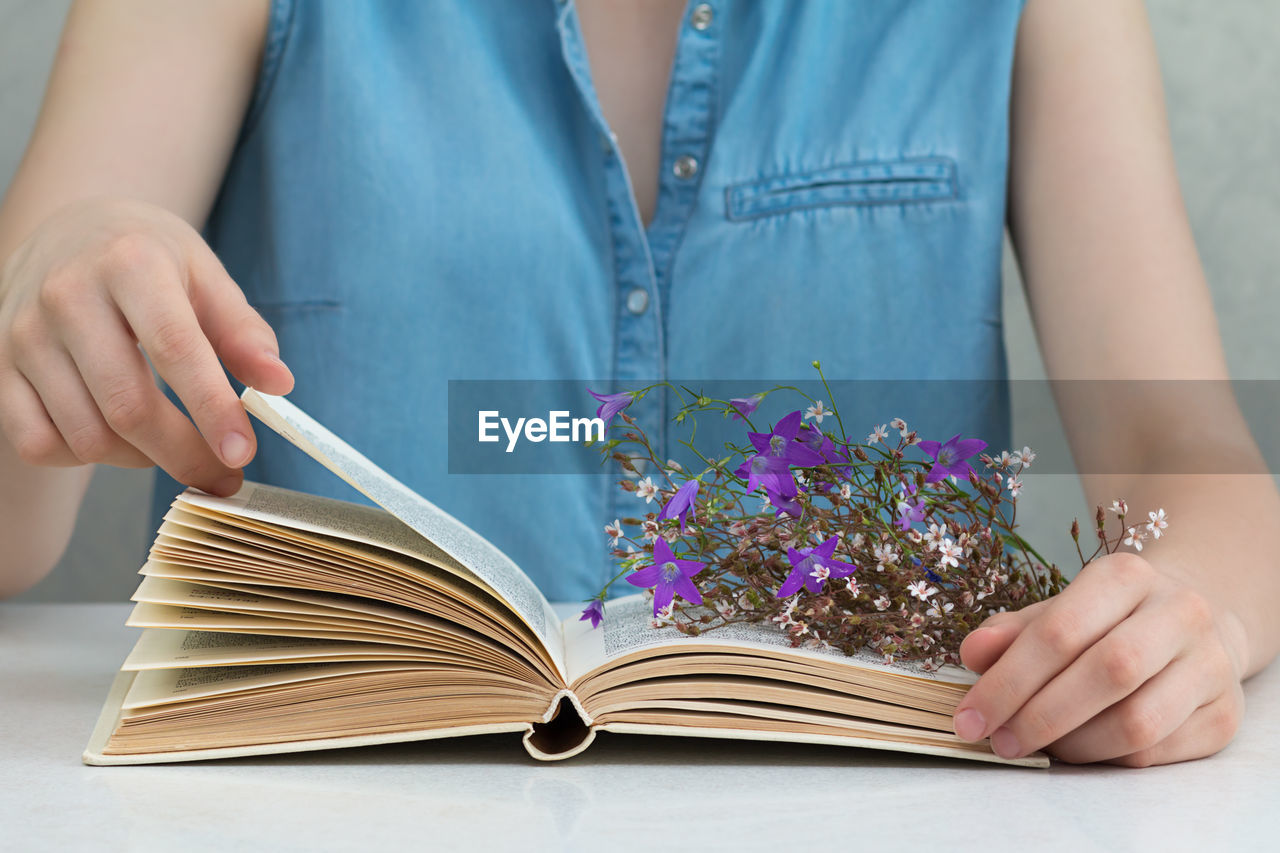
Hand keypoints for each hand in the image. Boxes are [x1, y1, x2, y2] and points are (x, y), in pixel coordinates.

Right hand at [0, 198, 292, 493]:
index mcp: (130, 264)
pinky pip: (39, 443)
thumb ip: (243, 332)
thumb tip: (279, 385)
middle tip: (224, 476)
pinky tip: (116, 437)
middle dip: (184, 454)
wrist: (66, 229)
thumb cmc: (148, 258)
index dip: (211, 408)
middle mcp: (67, 297)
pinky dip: (84, 458)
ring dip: (142, 459)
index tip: (242, 452)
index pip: (175, 349)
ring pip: (86, 435)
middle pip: (128, 406)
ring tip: (173, 444)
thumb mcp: (205, 275)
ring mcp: (24, 335)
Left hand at [952, 552, 1247, 765]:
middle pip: (1107, 672)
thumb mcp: (1056, 611)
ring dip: (1076, 744)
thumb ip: (1011, 632)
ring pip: (1138, 722)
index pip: (1060, 631)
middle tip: (1000, 742)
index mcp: (1127, 575)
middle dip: (1039, 716)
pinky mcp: (1225, 713)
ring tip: (1042, 745)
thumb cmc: (1106, 621)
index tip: (969, 717)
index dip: (1008, 681)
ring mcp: (1210, 664)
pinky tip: (1083, 748)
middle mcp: (1180, 612)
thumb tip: (973, 653)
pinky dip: (1109, 759)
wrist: (1190, 622)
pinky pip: (1158, 752)